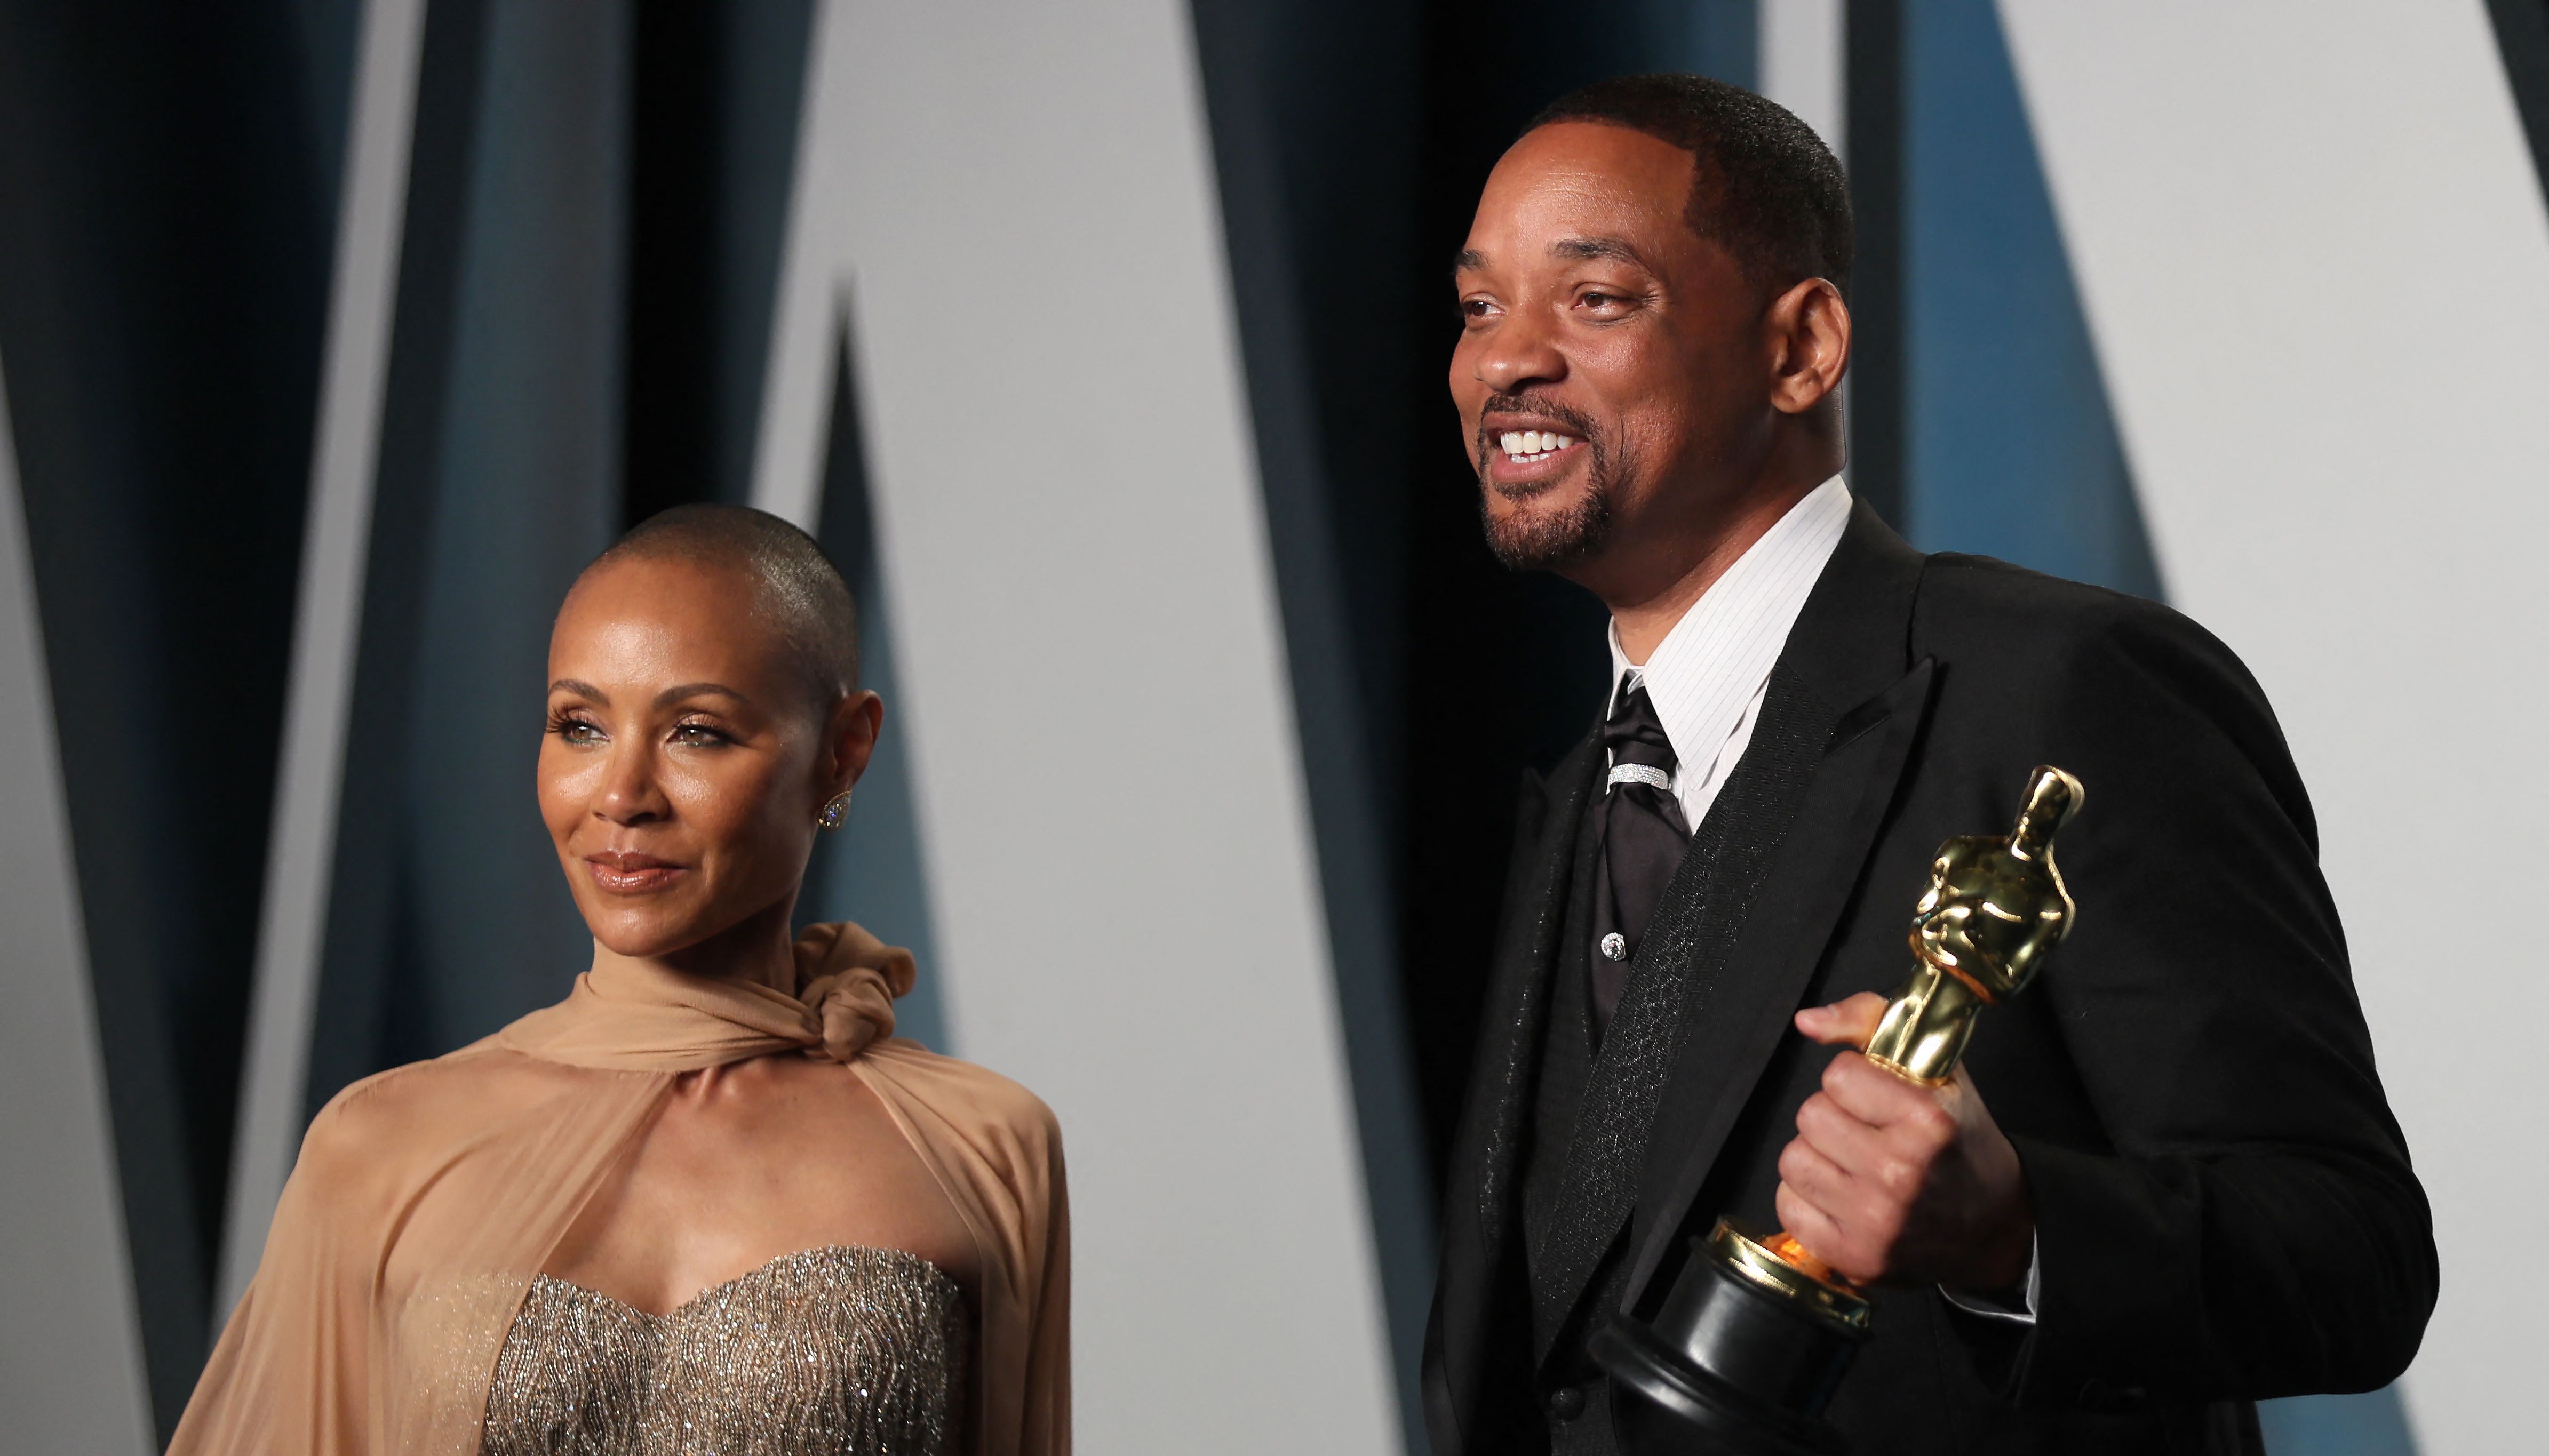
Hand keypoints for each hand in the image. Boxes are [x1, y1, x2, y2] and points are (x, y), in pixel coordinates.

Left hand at [1773, 992, 2033, 1292]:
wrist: (1993, 1229)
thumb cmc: (1959, 1143)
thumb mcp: (1937, 1070)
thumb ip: (1869, 1022)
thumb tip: (1806, 1021)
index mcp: (1927, 1124)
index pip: (1838, 1075)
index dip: (1854, 1080)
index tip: (1879, 1095)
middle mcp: (1899, 1174)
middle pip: (1810, 1116)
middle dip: (1833, 1116)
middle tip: (1866, 1131)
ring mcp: (1875, 1221)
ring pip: (1792, 1160)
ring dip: (1817, 1156)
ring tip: (1853, 1163)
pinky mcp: (1854, 1257)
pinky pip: (1788, 1206)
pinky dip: (1808, 1198)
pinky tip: (1843, 1195)